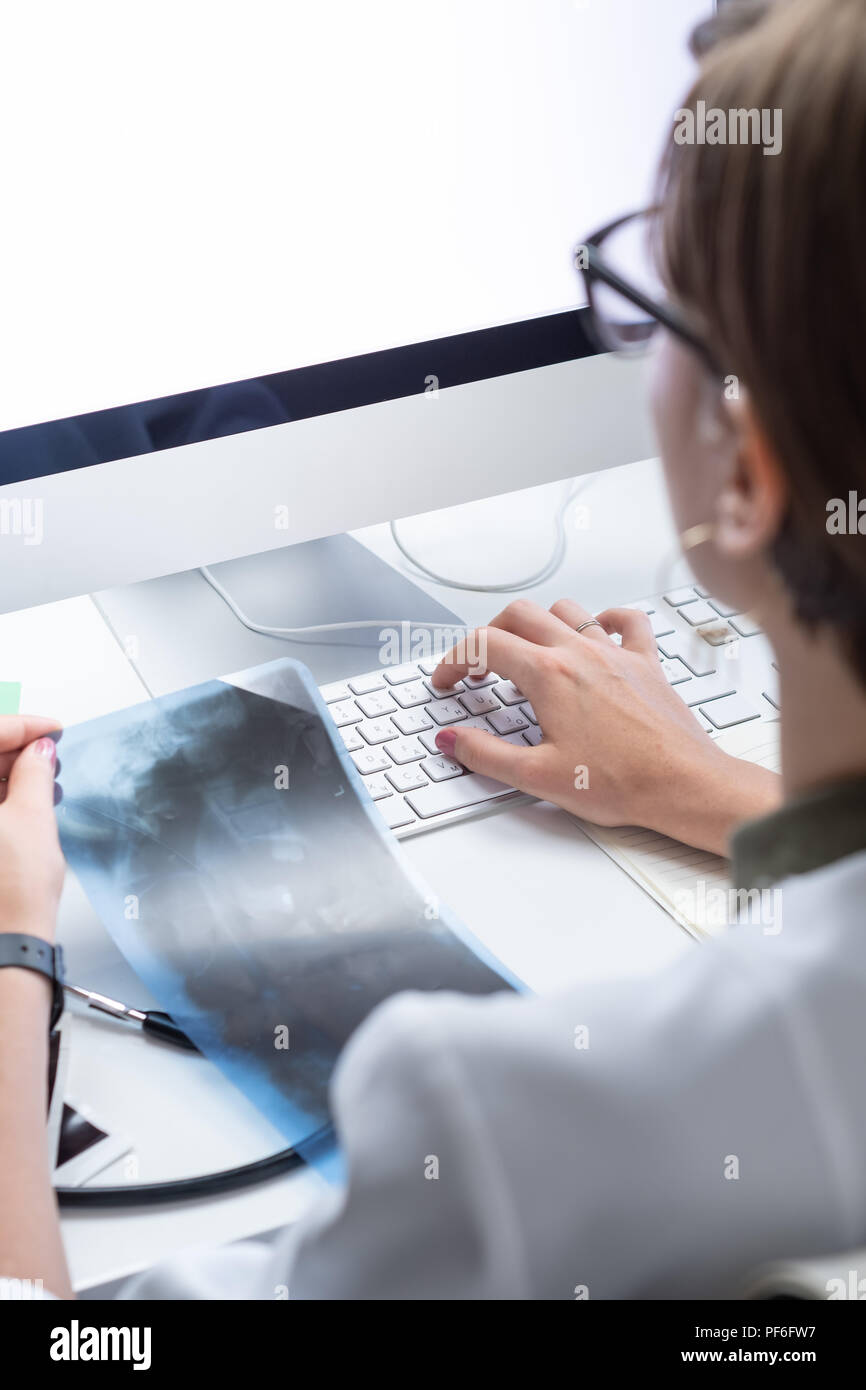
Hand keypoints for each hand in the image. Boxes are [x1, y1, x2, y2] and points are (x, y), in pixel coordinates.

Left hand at [0, 716, 64, 940]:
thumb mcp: (32, 817)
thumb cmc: (10, 894)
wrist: (6, 945)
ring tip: (42, 781)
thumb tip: (38, 750)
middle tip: (48, 753)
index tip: (49, 729)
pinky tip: (24, 803)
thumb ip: (34, 771)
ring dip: (5, 777)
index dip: (21, 727)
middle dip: (11, 752)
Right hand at [431, 599, 780, 855]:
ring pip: (566, 610)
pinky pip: (628, 621)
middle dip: (489, 635)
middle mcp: (581, 653)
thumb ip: (485, 755)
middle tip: (478, 669)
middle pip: (519, 614)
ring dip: (538, 624)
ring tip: (526, 654)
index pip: (484, 646)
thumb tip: (451, 739)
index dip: (454, 661)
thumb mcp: (537, 777)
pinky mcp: (646, 664)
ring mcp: (616, 653)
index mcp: (549, 675)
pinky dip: (606, 618)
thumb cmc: (620, 783)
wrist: (683, 784)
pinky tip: (597, 631)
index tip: (446, 682)